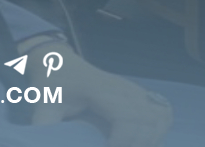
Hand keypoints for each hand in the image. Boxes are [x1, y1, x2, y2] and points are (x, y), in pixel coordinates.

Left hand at [25, 40, 171, 146]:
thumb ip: (44, 125)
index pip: (126, 116)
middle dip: (137, 145)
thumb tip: (41, 140)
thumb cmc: (54, 85)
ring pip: (159, 117)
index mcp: (102, 90)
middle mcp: (124, 89)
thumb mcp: (43, 105)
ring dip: (150, 140)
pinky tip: (146, 141)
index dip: (122, 141)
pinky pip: (162, 113)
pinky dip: (159, 130)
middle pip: (147, 121)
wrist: (62, 65)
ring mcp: (135, 91)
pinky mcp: (141, 95)